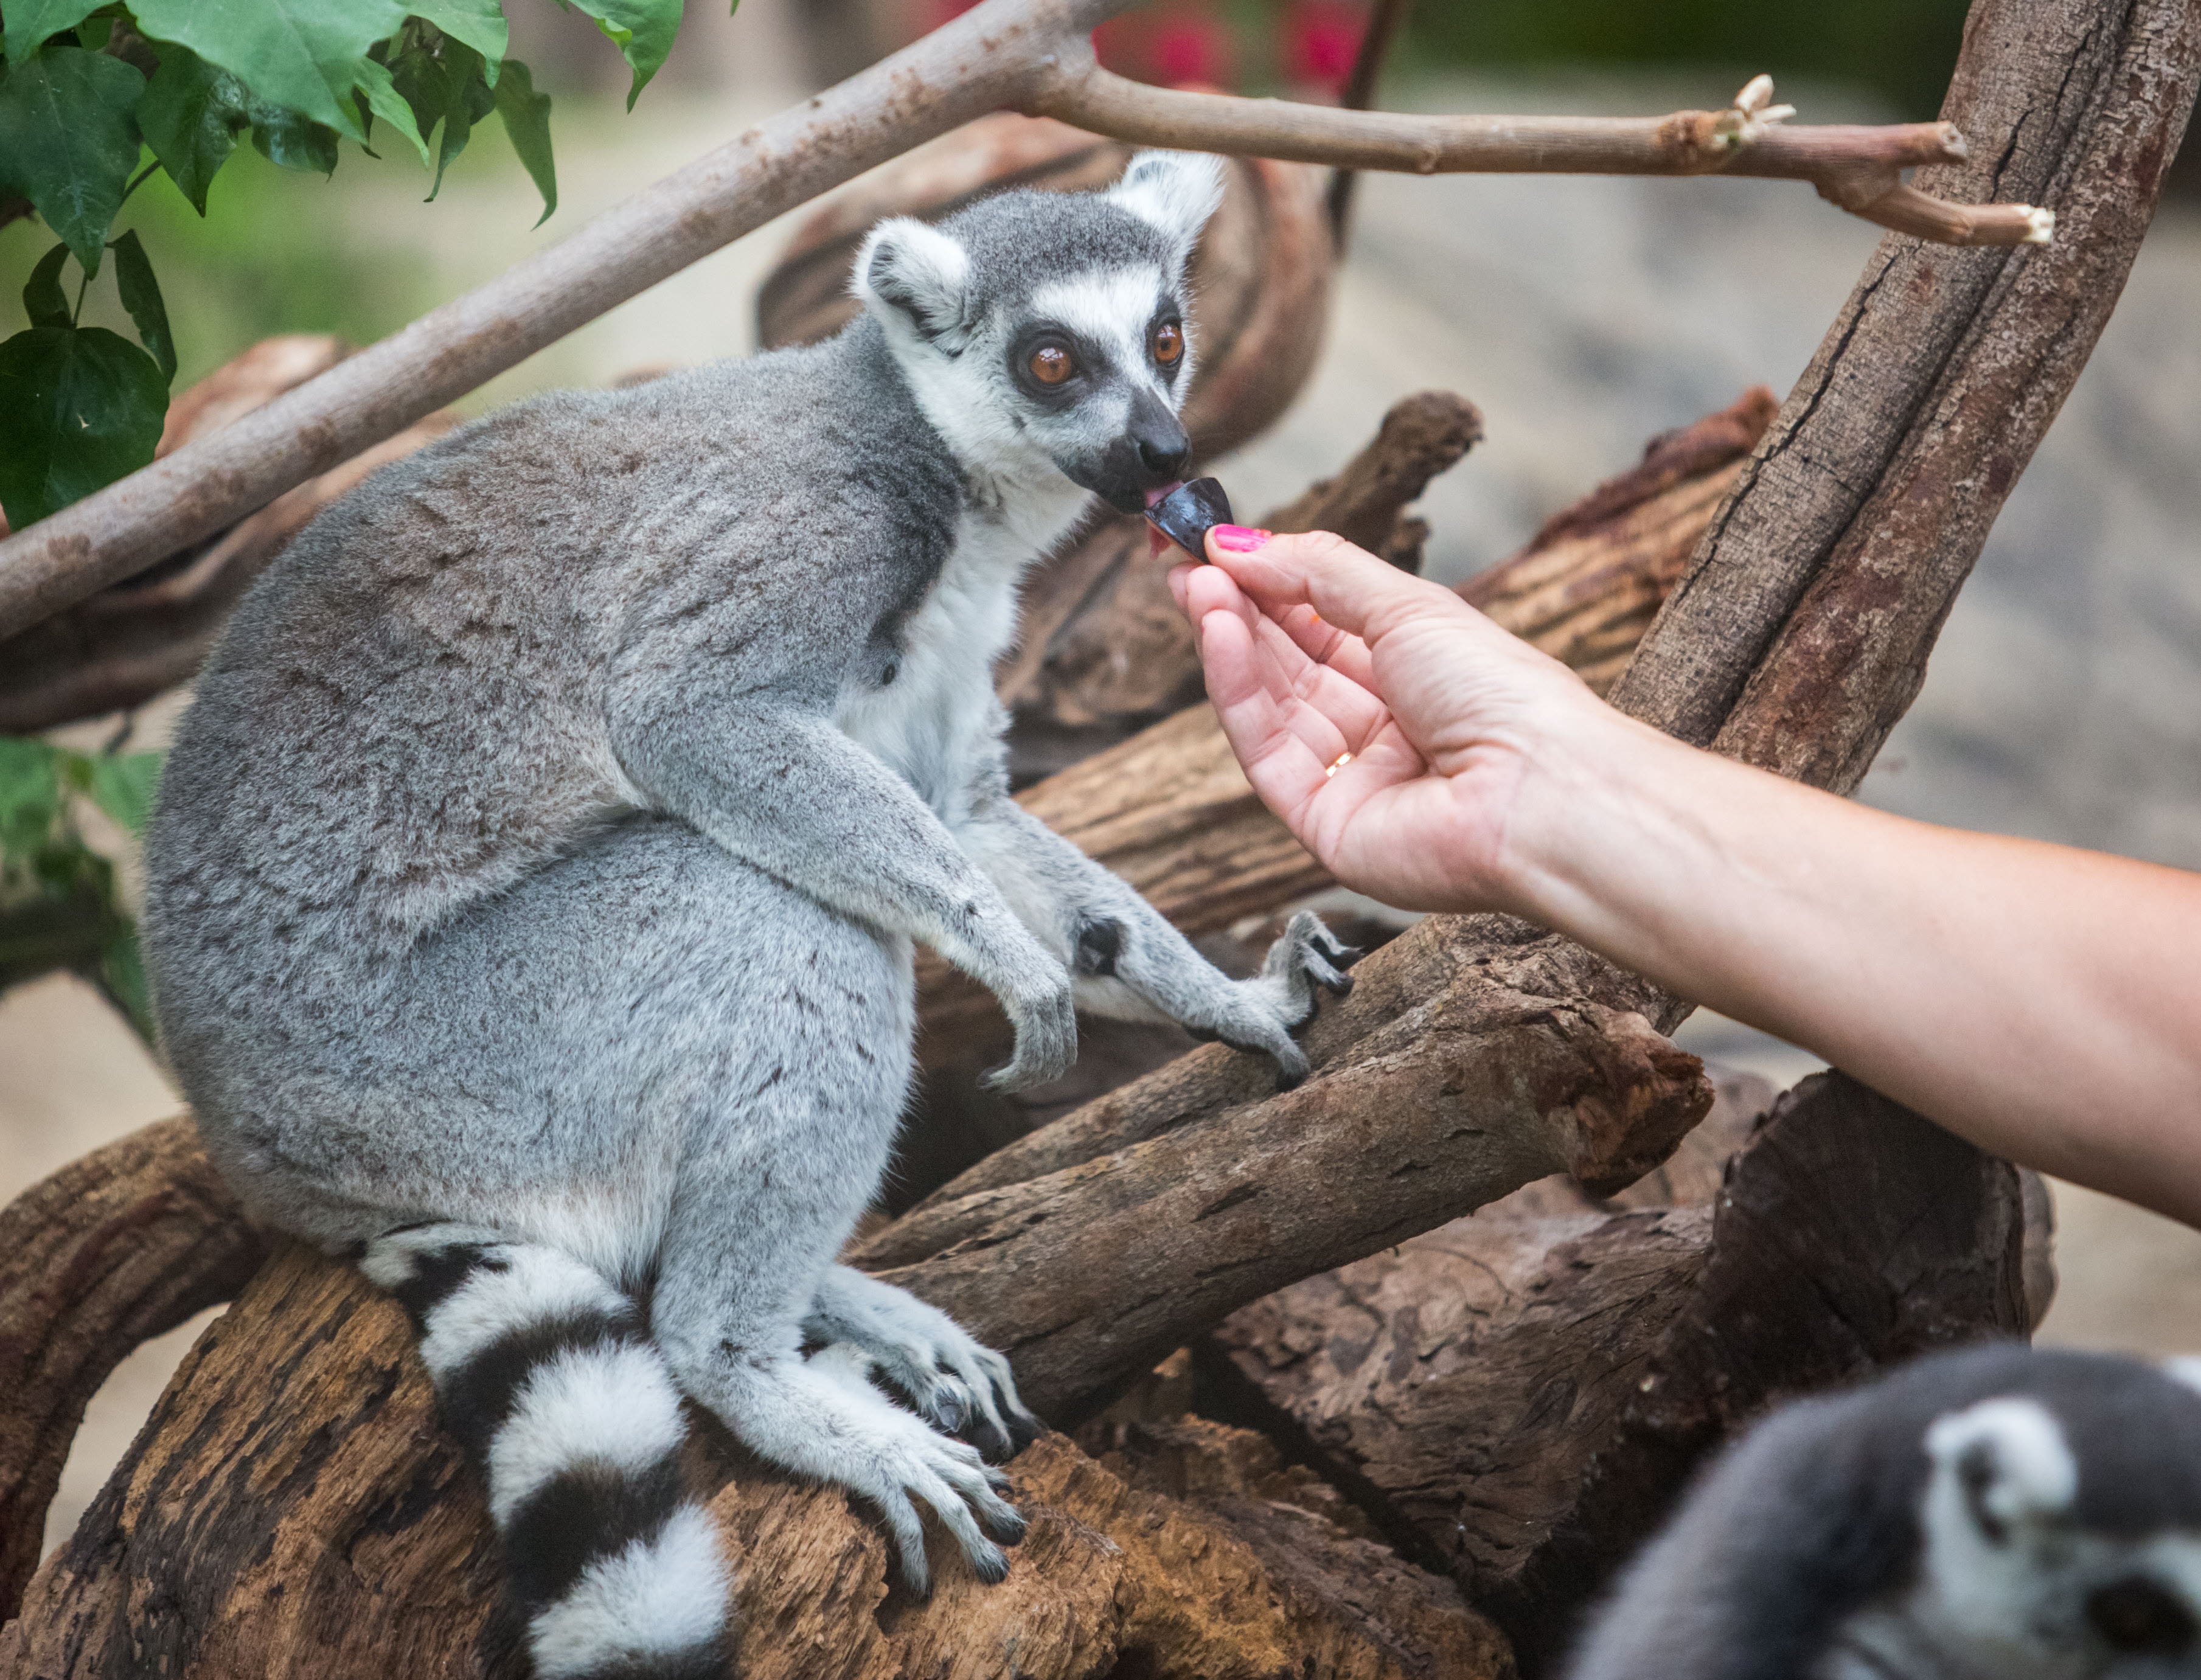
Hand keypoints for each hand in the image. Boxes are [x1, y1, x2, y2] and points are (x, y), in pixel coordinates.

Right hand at [1170, 527, 1614, 913]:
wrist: (1539, 791)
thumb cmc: (1503, 695)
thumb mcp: (1407, 603)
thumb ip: (1316, 570)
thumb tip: (1239, 542)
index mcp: (1413, 673)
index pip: (1318, 624)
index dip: (1263, 583)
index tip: (1212, 544)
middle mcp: (1381, 726)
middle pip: (1285, 662)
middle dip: (1234, 607)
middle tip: (1185, 561)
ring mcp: (1349, 776)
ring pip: (1268, 703)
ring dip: (1228, 641)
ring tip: (1196, 587)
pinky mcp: (1320, 822)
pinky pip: (1263, 750)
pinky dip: (1235, 688)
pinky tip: (1220, 633)